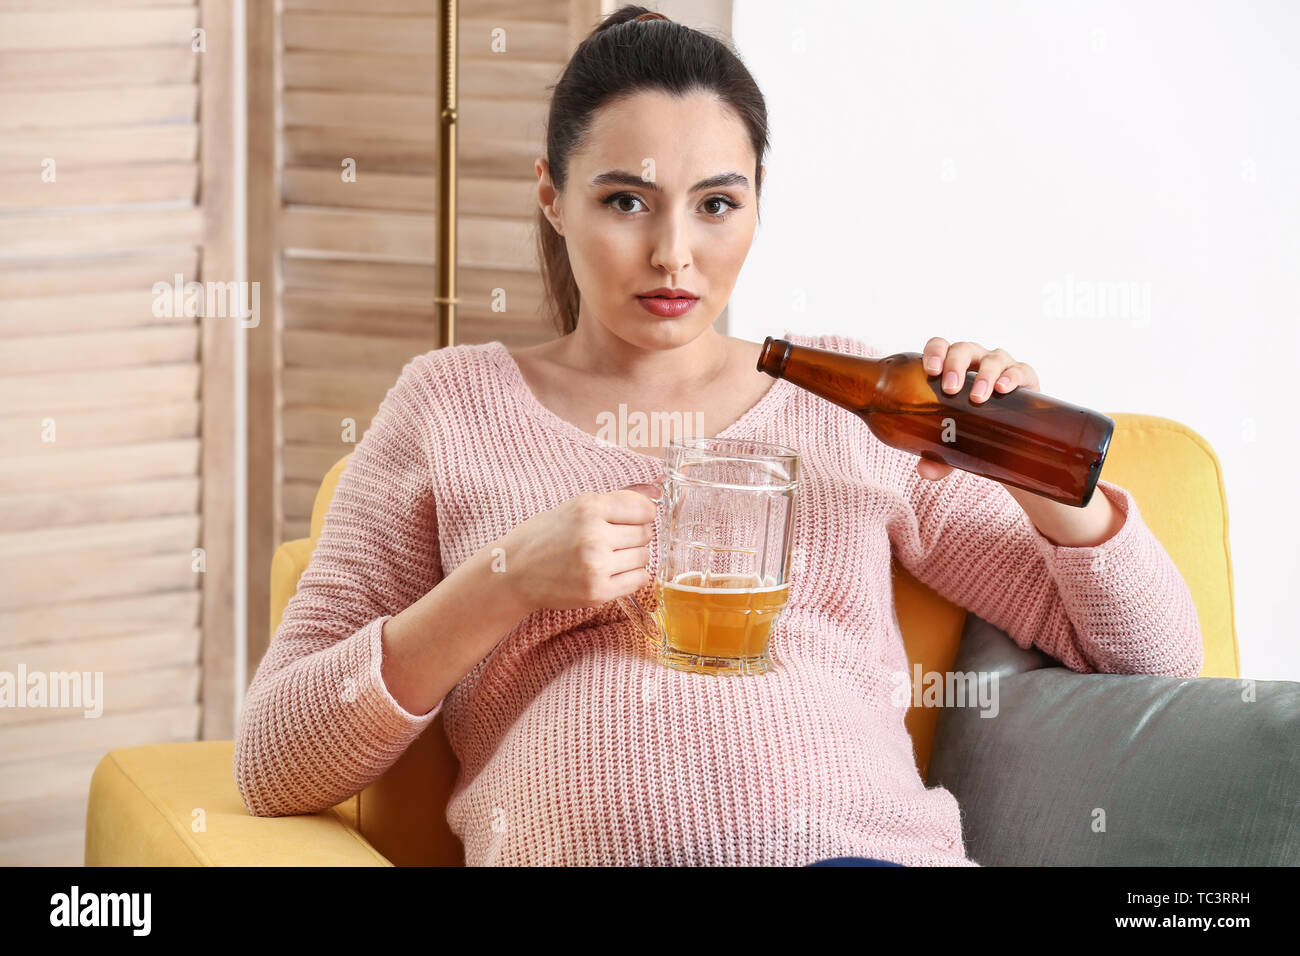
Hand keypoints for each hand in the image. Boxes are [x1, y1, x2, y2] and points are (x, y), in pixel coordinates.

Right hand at [497, 482, 661, 611]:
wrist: (512, 572)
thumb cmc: (543, 537)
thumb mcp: (574, 508)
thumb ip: (612, 504)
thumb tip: (653, 500)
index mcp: (588, 507)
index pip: (644, 509)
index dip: (642, 515)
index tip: (633, 521)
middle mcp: (594, 534)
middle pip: (645, 534)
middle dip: (634, 537)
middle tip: (613, 542)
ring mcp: (596, 565)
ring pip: (644, 557)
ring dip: (632, 558)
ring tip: (609, 558)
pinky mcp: (597, 592)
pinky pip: (638, 580)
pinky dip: (631, 576)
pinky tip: (613, 573)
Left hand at [916, 337, 1040, 481]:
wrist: (1012, 439)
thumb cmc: (974, 429)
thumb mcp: (954, 444)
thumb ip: (938, 456)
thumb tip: (926, 471)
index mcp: (952, 368)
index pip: (940, 347)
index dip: (934, 352)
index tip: (930, 371)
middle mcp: (976, 361)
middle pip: (964, 350)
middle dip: (956, 365)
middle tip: (951, 388)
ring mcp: (1001, 367)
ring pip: (992, 359)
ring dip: (984, 375)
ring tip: (979, 397)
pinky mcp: (1025, 377)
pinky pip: (1021, 370)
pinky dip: (1012, 377)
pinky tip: (1005, 389)